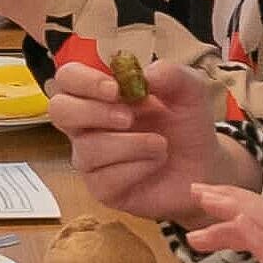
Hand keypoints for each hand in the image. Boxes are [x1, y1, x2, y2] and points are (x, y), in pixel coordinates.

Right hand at [43, 56, 238, 221]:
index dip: (83, 80)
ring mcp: (91, 158)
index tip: (114, 88)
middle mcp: (87, 125)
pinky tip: (155, 164)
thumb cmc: (186, 126)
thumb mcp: (190, 91)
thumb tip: (147, 73)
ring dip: (130, 144)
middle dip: (93, 111)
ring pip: (87, 148)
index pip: (68, 78)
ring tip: (160, 144)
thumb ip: (172, 75)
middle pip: (59, 110)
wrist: (204, 167)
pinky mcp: (102, 188)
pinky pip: (105, 178)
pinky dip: (137, 168)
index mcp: (100, 94)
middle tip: (128, 117)